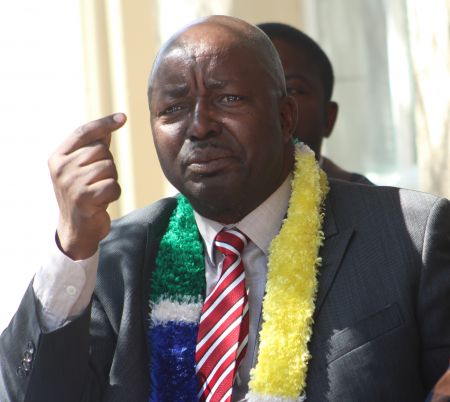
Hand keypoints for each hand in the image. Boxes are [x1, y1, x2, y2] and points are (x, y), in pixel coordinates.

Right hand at [48, 113, 126, 259]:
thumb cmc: (82, 195)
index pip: (83, 133)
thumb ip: (93, 148)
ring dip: (111, 180)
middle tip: (97, 181)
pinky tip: (102, 202)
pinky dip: (114, 194)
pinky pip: (114, 186)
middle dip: (108, 165)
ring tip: (99, 192)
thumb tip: (109, 126)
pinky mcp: (84, 198)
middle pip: (101, 150)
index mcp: (58, 157)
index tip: (123, 117)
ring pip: (109, 167)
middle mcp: (61, 168)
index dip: (104, 123)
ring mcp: (71, 183)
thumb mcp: (81, 169)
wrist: (76, 229)